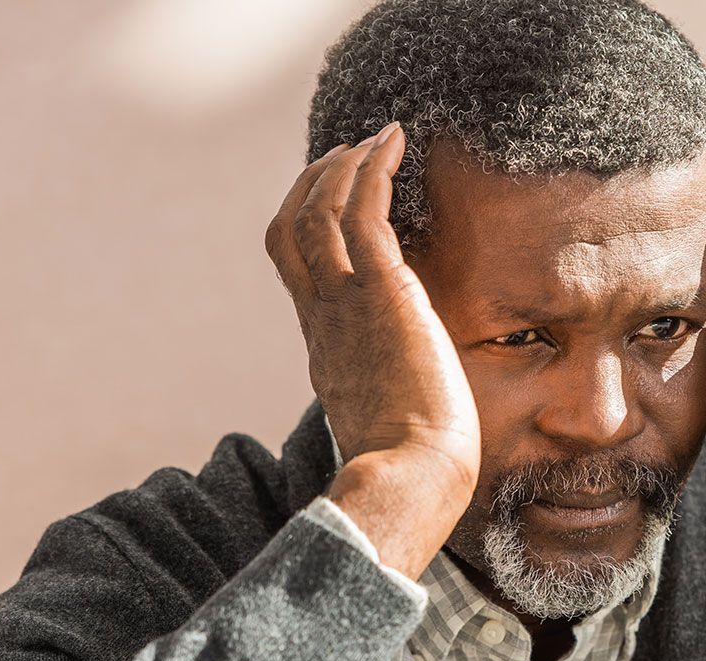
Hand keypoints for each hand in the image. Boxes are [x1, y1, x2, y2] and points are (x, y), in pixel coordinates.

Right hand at [265, 124, 480, 535]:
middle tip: (350, 155)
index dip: (308, 226)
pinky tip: (395, 145)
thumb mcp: (387, 419)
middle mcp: (322, 318)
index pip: (299, 270)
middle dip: (316, 184)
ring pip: (320, 210)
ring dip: (345, 165)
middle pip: (292, 229)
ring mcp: (345, 303)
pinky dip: (373, 170)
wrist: (410, 477)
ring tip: (377, 139)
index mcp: (324, 348)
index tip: (337, 202)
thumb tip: (409, 391)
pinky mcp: (381, 292)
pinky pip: (363, 211)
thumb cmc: (414, 467)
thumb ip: (387, 390)